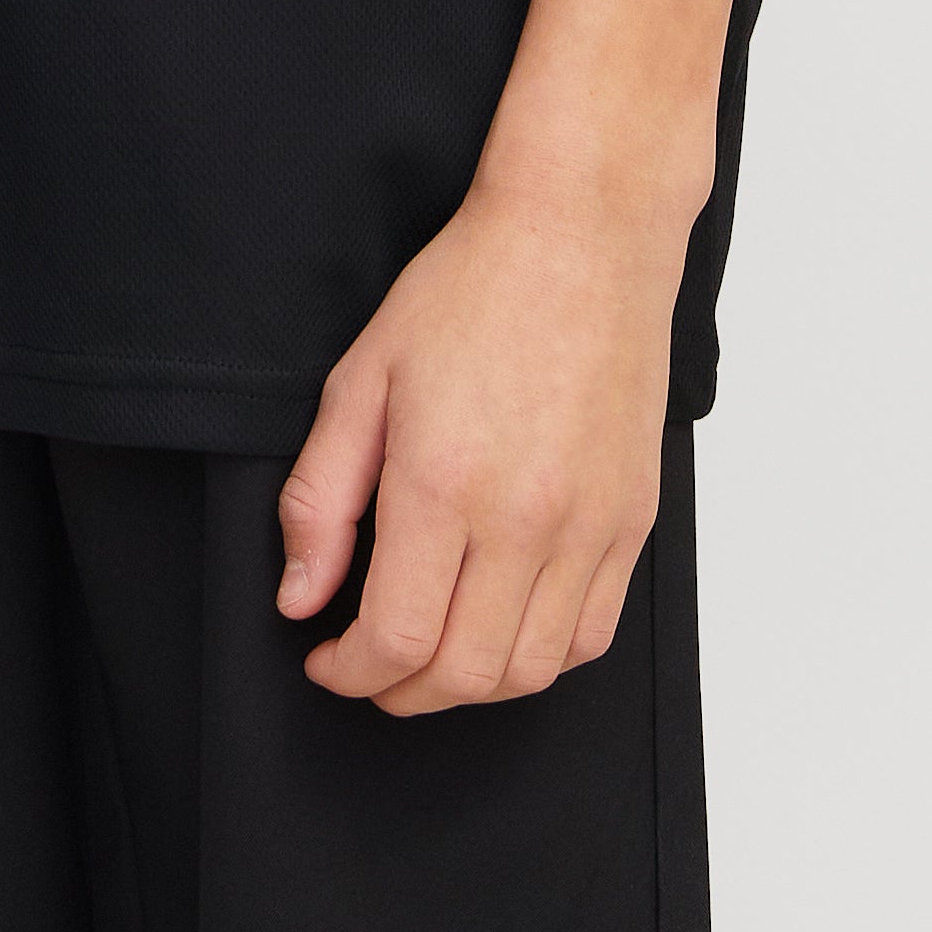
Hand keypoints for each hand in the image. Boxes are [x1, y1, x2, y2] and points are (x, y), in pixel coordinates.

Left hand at [274, 160, 696, 714]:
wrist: (580, 238)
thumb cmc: (469, 292)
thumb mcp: (361, 378)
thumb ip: (321, 498)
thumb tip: (300, 598)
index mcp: (443, 484)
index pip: (394, 640)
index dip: (347, 673)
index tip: (325, 656)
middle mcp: (524, 520)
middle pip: (462, 676)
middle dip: (398, 692)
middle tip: (366, 664)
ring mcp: (588, 526)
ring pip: (530, 672)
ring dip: (468, 686)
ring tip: (430, 650)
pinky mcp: (631, 521)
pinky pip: (589, 636)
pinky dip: (539, 658)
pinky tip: (500, 625)